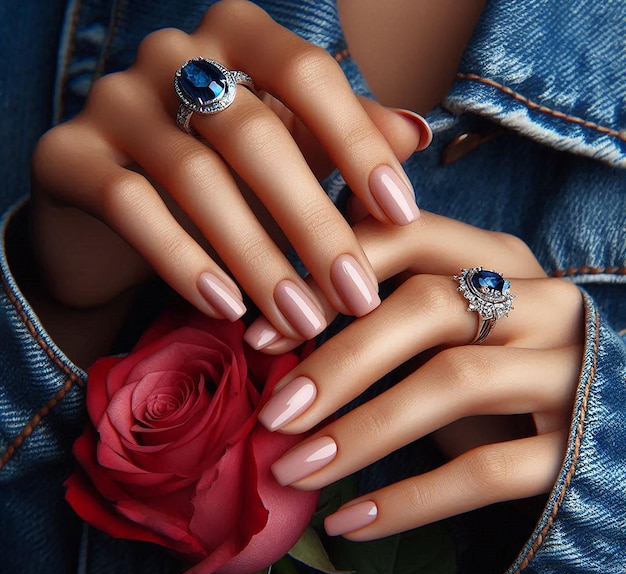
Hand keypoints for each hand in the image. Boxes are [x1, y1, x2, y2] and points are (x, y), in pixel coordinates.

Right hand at [30, 0, 427, 343]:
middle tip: (355, 295)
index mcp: (234, 37)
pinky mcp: (67, 155)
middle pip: (256, 135)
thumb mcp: (289, 153)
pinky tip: (225, 307)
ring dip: (257, 257)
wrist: (115, 205)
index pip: (308, 74)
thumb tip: (416, 132)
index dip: (359, 146)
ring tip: (300, 319)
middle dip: (314, 224)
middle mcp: (171, 54)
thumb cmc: (222, 176)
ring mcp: (113, 100)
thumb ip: (345, 139)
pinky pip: (129, 207)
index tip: (403, 216)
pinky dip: (183, 260)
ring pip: (195, 178)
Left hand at [256, 211, 583, 538]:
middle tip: (273, 412)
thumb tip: (280, 316)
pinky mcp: (576, 445)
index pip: (405, 236)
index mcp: (499, 258)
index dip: (327, 278)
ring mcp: (566, 371)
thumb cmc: (499, 360)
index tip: (262, 333)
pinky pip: (486, 472)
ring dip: (360, 432)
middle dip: (337, 361)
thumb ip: (389, 302)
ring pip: (452, 384)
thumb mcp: (453, 321)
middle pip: (426, 308)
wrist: (603, 416)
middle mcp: (541, 302)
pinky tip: (349, 521)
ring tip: (292, 471)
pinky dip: (409, 500)